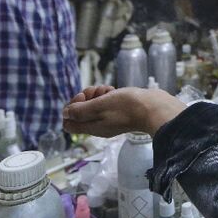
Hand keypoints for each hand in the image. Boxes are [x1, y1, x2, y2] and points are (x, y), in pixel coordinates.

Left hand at [62, 86, 186, 136]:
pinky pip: (106, 103)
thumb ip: (80, 110)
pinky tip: (114, 90)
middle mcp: (99, 125)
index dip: (70, 109)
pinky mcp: (119, 112)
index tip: (82, 99)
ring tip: (107, 90)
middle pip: (81, 112)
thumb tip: (64, 114)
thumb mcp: (99, 106)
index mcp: (92, 127)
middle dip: (85, 98)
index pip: (69, 123)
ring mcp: (109, 119)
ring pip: (94, 105)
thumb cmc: (126, 107)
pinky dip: (107, 95)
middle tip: (95, 92)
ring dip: (96, 94)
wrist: (153, 108)